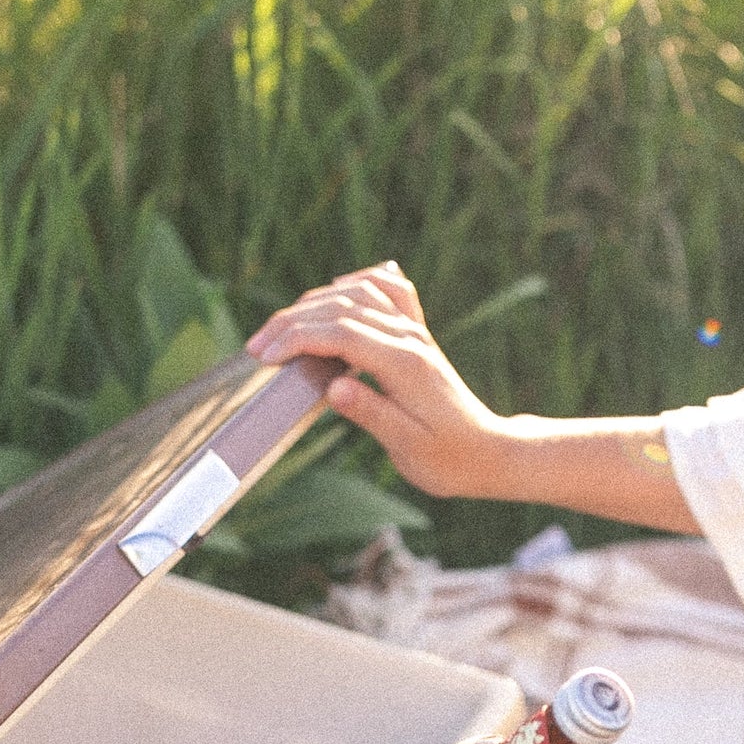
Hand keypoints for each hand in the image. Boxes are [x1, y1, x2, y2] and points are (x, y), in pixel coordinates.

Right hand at [247, 262, 513, 500]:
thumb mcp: (408, 448)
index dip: (298, 341)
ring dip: (314, 303)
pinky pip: (386, 289)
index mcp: (405, 364)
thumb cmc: (447, 459)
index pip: (341, 334)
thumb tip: (334, 388)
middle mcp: (410, 338)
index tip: (265, 358)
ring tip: (281, 329)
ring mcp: (414, 331)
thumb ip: (372, 414)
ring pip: (358, 292)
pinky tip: (333, 294)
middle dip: (292, 322)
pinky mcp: (415, 333)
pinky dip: (355, 284)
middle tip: (256, 347)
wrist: (486, 452)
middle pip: (342, 307)